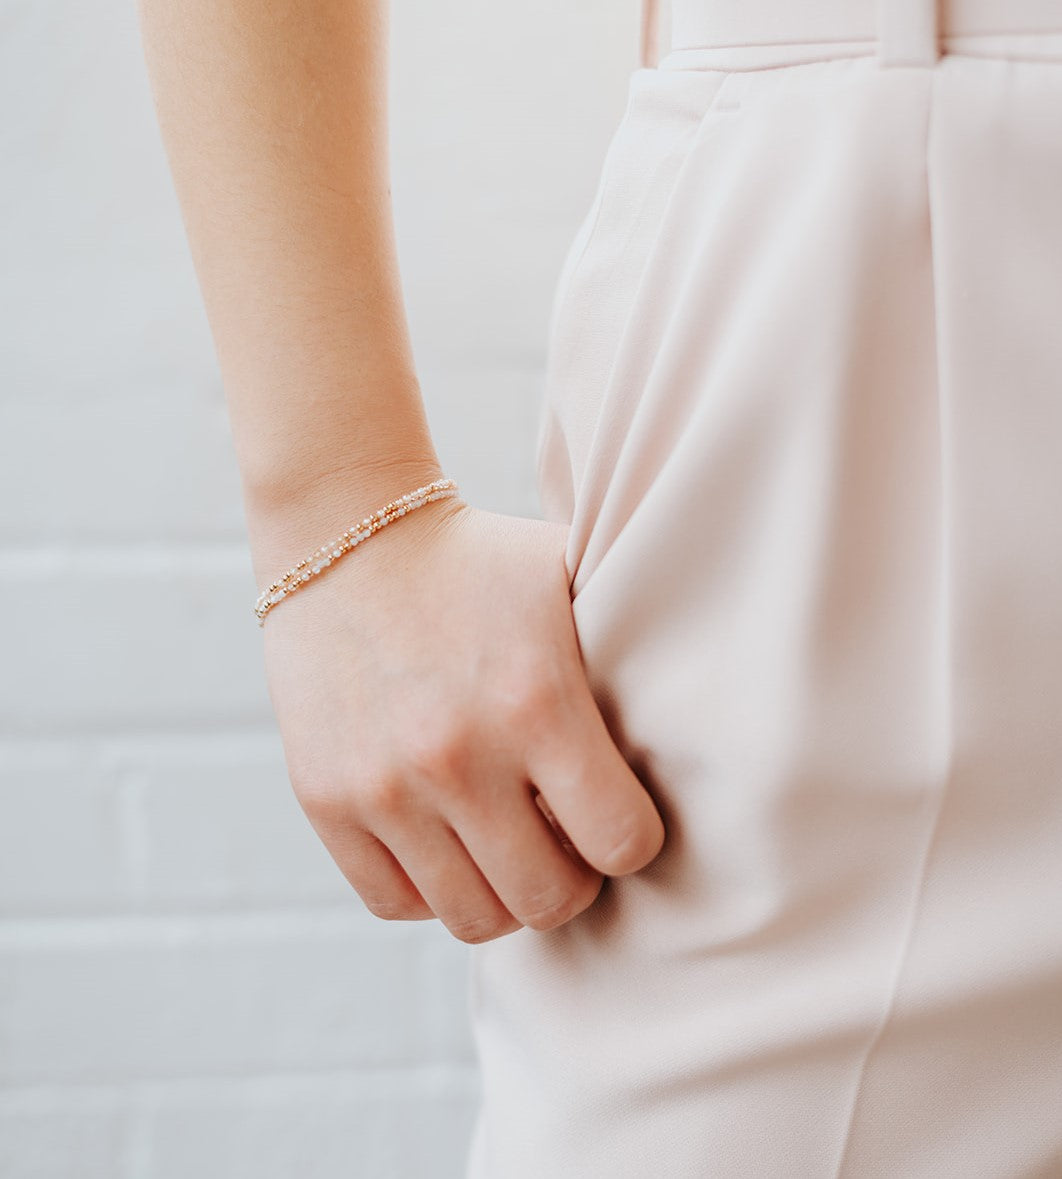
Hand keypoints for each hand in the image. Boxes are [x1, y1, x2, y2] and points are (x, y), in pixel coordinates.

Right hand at [261, 499, 664, 942]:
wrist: (347, 538)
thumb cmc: (479, 566)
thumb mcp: (571, 581)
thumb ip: (631, 657)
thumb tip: (699, 728)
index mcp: (536, 702)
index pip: (622, 843)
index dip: (632, 839)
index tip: (617, 814)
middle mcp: (458, 756)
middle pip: (551, 900)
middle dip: (574, 879)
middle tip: (566, 839)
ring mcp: (384, 786)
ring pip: (474, 918)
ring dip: (504, 893)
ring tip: (508, 844)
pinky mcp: (324, 799)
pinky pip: (394, 902)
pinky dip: (430, 889)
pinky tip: (447, 841)